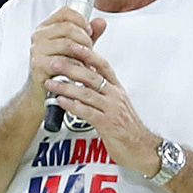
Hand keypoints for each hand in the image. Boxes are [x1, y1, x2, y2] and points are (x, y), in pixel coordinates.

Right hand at [28, 7, 107, 106]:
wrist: (43, 93)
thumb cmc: (60, 69)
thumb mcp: (76, 49)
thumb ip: (89, 35)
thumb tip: (101, 22)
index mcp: (46, 27)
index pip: (65, 12)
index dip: (81, 19)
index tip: (89, 31)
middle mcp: (38, 36)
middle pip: (68, 27)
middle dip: (85, 39)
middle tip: (91, 51)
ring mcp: (37, 50)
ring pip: (67, 44)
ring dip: (82, 54)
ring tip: (87, 62)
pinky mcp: (39, 65)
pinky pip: (64, 62)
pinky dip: (77, 67)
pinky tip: (81, 71)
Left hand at [46, 52, 163, 178]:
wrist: (142, 148)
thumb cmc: (126, 127)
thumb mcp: (116, 103)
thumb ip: (102, 89)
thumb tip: (86, 75)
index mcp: (116, 88)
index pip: (102, 65)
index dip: (87, 53)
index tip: (71, 44)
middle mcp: (115, 96)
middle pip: (91, 76)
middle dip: (70, 67)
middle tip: (53, 62)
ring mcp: (112, 110)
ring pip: (87, 93)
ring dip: (66, 87)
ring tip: (50, 82)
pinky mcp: (108, 125)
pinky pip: (88, 112)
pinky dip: (72, 106)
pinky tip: (60, 102)